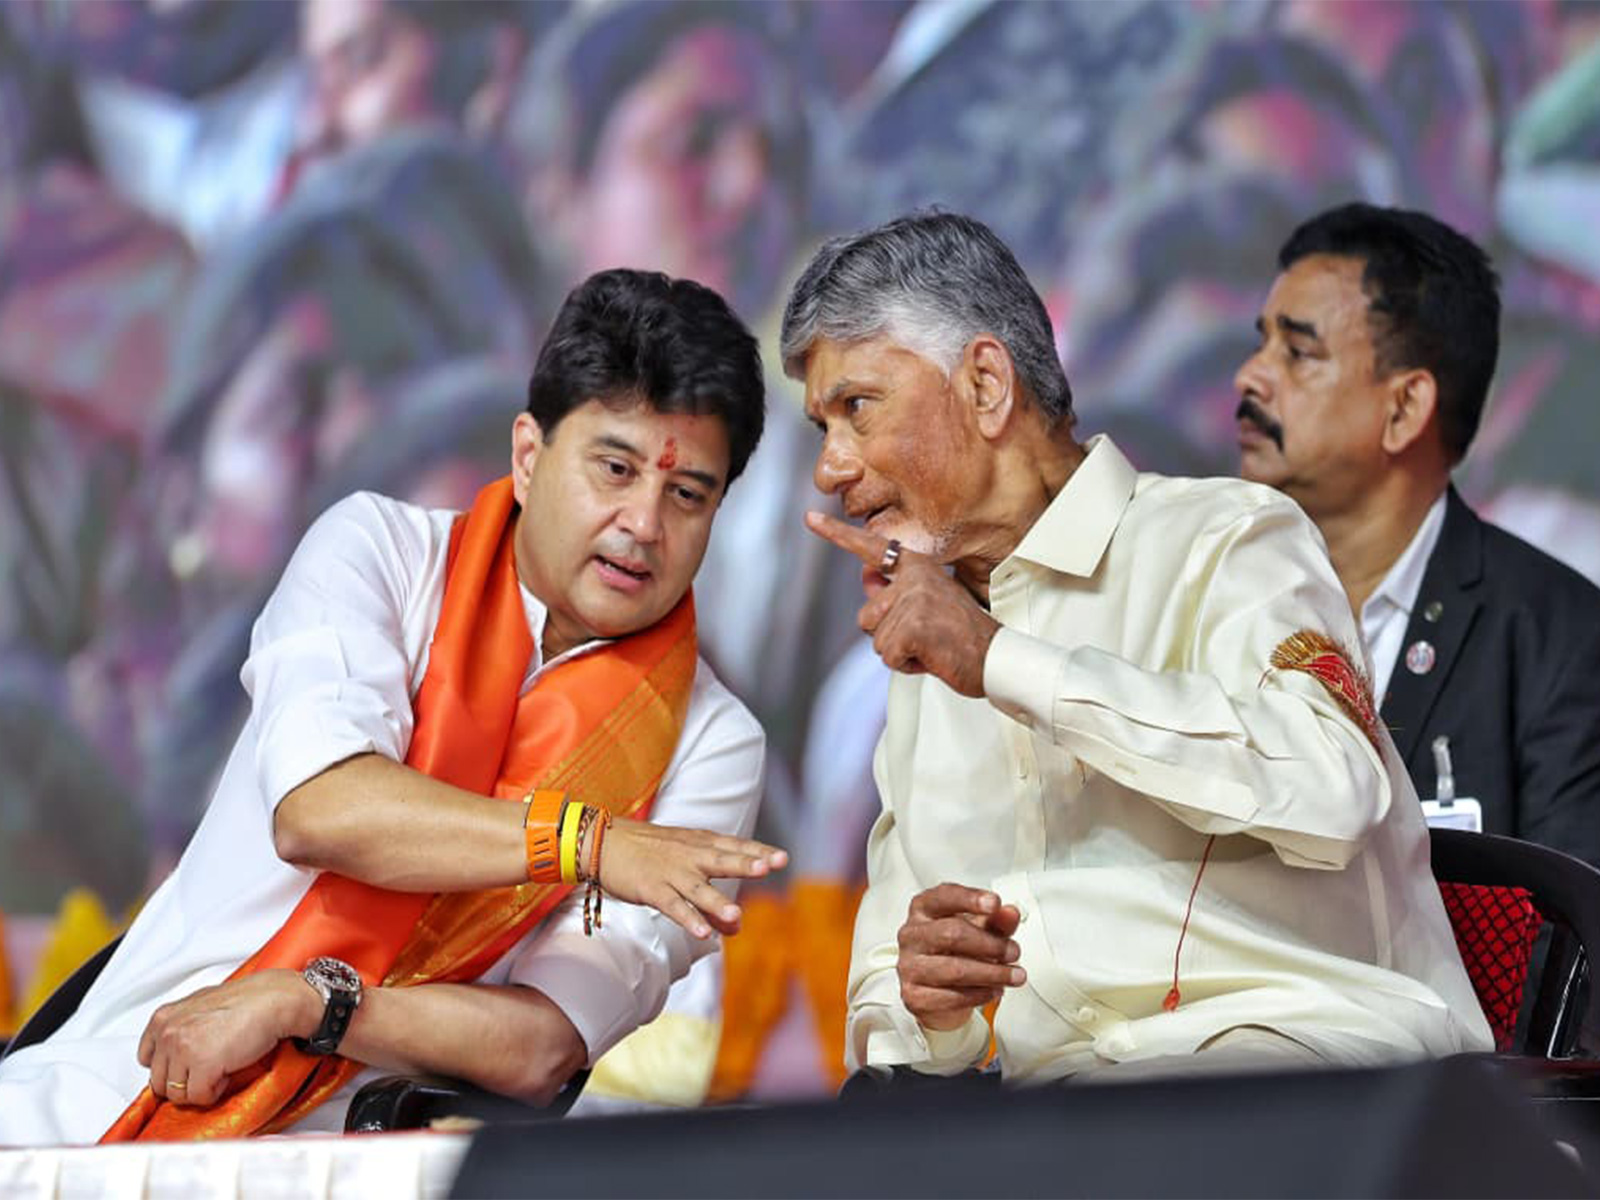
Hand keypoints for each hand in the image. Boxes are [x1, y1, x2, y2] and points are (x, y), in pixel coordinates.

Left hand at [138, 970, 318, 1105]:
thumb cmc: (247, 1001)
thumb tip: (175, 1054)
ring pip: (177, 1094)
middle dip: (185, 1080)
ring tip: (220, 1067)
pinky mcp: (202, 1066)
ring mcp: (182, 1049)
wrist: (274, 1000)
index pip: (146, 1059)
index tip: (186, 1066)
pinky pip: (200, 1097)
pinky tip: (228, 1070)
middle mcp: (168, 1032)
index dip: (171, 1066)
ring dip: (199, 1087)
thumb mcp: (201, 1006)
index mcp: (164, 1018)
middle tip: (208, 1068)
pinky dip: (216, 1091)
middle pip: (159, 1082)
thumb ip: (181, 1027)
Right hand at [598, 819, 787, 938]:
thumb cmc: (652, 854)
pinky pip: (672, 905)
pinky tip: (703, 932)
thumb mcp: (685, 866)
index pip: (735, 846)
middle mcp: (690, 856)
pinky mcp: (652, 888)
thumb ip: (713, 899)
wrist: (605, 842)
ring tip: (737, 917)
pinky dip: (687, 918)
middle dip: (744, 863)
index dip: (758, 851)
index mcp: (701, 844)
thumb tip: (737, 928)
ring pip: (698, 888)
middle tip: (767, 867)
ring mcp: (671, 872)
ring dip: (717, 902)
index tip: (782, 858)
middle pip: (721, 860)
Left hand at [805, 512, 999, 696]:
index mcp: (918, 566)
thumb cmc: (963, 634)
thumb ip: (895, 589)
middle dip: (889, 636)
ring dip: (900, 651)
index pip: (873, 548)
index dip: (838, 534)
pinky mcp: (913, 626)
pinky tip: (932, 657)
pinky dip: (907, 665)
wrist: (996, 657)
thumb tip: (866, 575)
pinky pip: (888, 656)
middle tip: (928, 636)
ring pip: (876, 639)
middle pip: (867, 616)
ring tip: (933, 645)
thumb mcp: (928, 603)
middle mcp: (914, 577)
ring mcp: (913, 600)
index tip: (809, 517)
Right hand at [897, 883, 1025, 1030]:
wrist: (937, 989)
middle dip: (990, 944)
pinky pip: (952, 996)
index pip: (944, 897)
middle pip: (951, 934)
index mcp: (924, 909)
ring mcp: (909, 965)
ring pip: (954, 969)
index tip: (994, 904)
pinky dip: (980, 994)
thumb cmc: (956, 950)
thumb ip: (997, 920)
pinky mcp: (914, 995)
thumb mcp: (980, 929)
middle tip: (1013, 951)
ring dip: (992, 973)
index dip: (970, 899)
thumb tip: (1010, 913)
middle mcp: (912, 934)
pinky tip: (993, 990)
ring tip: (1013, 975)